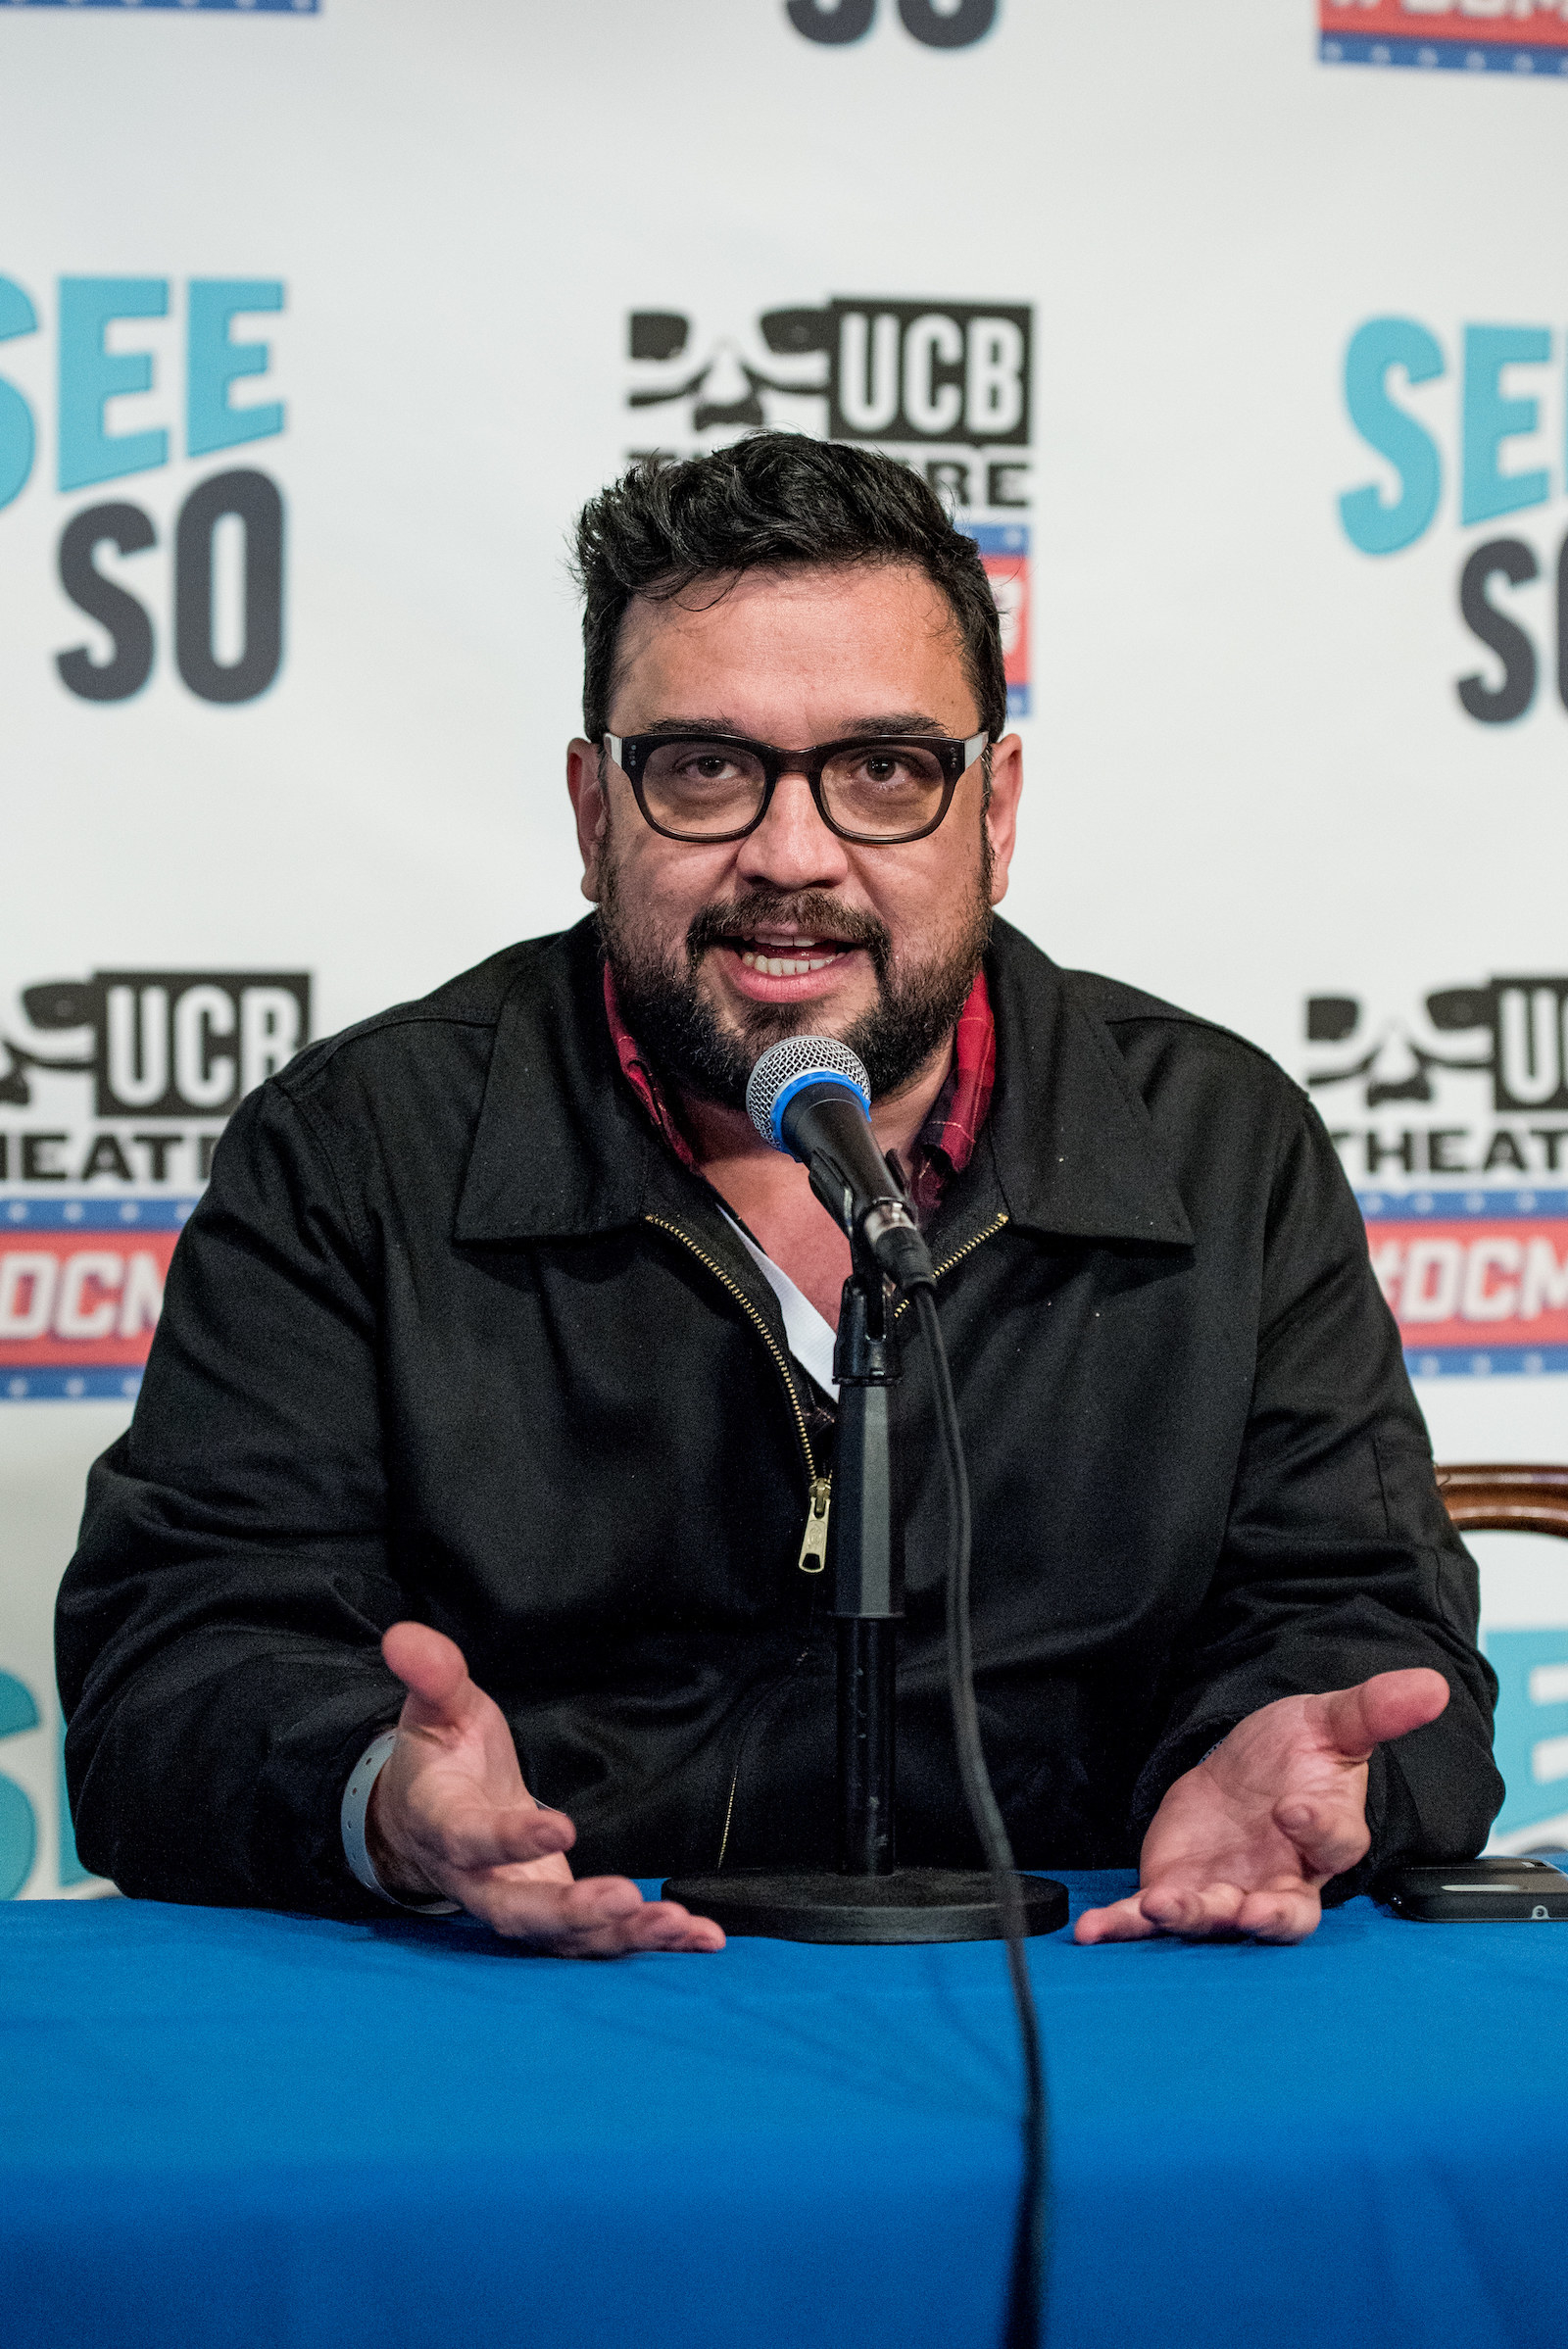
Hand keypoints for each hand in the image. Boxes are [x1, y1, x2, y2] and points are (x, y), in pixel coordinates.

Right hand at [366, 1622, 724, 1955]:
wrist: (424, 1816)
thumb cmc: (439, 1757)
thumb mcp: (436, 1708)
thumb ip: (431, 1674)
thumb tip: (404, 1635)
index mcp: (444, 1824)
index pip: (473, 1839)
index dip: (512, 1839)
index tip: (561, 1825)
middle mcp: (477, 1881)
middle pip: (518, 1912)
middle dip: (571, 1912)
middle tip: (624, 1899)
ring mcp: (517, 1904)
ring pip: (562, 1938)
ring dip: (620, 1936)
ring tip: (676, 1925)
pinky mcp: (554, 1918)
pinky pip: (594, 1941)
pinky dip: (646, 1943)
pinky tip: (698, 1938)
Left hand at [1074, 1667, 1449, 1945]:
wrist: (1244, 1768)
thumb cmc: (1296, 1752)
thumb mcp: (1331, 1721)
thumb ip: (1375, 1709)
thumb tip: (1430, 1683)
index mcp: (1327, 1837)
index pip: (1335, 1842)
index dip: (1318, 1830)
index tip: (1295, 1810)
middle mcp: (1283, 1877)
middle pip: (1283, 1913)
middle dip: (1262, 1917)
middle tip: (1243, 1911)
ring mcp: (1231, 1890)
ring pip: (1217, 1919)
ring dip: (1189, 1918)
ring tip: (1160, 1907)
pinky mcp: (1182, 1890)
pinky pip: (1153, 1916)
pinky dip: (1125, 1924)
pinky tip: (1096, 1931)